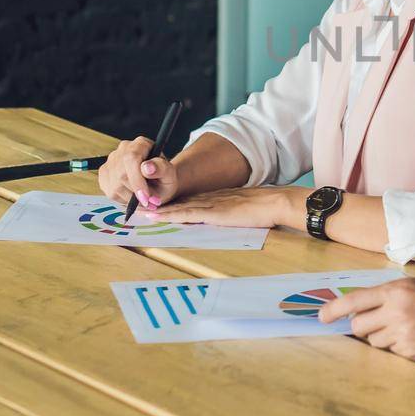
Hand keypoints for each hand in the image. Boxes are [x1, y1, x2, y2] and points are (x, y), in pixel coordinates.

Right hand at [98, 137, 181, 208]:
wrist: (157, 183)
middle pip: (121, 174)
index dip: (137, 180)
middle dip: (136, 194)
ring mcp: (111, 160)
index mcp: (141, 144)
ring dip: (131, 199)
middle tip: (150, 203)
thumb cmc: (164, 178)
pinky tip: (134, 198)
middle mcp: (124, 148)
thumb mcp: (169, 175)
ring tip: (144, 201)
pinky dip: (123, 200)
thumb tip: (147, 167)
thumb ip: (161, 168)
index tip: (146, 197)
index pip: (131, 158)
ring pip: (115, 186)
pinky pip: (110, 192)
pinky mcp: (104, 173)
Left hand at [135, 185, 302, 228]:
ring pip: (178, 207)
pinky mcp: (212, 212)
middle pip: (180, 202)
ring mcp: (210, 204)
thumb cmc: (266, 208)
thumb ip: (234, 212)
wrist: (274, 202)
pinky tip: (156, 215)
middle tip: (140, 206)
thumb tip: (230, 217)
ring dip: (159, 209)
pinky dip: (169, 215)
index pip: (191, 201)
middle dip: (160, 205)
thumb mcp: (246, 208)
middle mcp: (210, 198)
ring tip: (140, 212)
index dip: (173, 204)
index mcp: (218, 198)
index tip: (158, 206)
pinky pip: (186, 214)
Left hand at [318, 278, 414, 361]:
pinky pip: (394, 354)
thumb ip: (394, 295)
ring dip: (384, 338)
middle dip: (365, 326)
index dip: (333, 311)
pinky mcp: (414, 353)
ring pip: (375, 342)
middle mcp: (397, 311)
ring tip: (410, 328)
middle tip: (382, 323)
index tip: (321, 318)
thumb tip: (368, 308)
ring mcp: (405, 334)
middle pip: (360, 326)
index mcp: (398, 289)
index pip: (353, 301)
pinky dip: (401, 349)